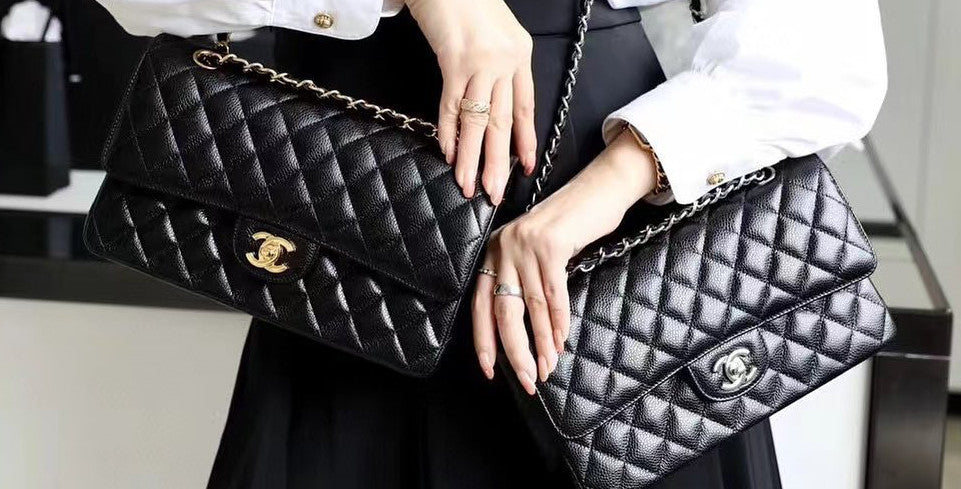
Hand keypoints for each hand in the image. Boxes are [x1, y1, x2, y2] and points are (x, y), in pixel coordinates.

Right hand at [405, 0, 536, 204]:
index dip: (525, 141)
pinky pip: (451, 105)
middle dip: (499, 162)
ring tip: (469, 185)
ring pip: (478, 121)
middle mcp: (504, 62)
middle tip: (494, 193)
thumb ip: (502, 65)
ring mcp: (479, 63)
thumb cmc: (468, 2)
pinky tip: (450, 154)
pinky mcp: (453, 61)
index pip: (525, 108)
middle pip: (503, 122)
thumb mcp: (499, 33)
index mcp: (520, 56)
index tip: (525, 168)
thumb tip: (494, 101)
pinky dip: (449, 132)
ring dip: (473, 157)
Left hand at [471, 130, 659, 392]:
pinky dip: (557, 322)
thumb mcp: (537, 251)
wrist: (598, 190)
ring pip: (529, 307)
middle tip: (527, 380)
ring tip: (547, 369)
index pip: (480, 305)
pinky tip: (560, 342)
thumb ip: (524, 281)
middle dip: (514, 351)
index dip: (484, 340)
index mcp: (494, 252)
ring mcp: (525, 246)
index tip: (490, 370)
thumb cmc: (570, 226)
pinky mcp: (550, 246)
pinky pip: (552, 294)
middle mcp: (502, 248)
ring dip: (540, 344)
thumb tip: (523, 332)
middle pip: (501, 311)